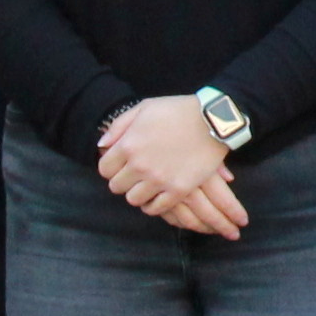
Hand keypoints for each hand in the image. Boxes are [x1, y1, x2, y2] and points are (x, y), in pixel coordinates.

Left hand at [97, 97, 249, 236]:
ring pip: (134, 200)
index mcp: (128, 145)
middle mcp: (140, 166)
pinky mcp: (178, 190)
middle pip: (116, 187)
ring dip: (138, 193)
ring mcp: (159, 180)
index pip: (104, 169)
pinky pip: (156, 208)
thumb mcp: (144, 107)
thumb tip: (102, 145)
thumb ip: (119, 126)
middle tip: (135, 175)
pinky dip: (154, 204)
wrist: (213, 120)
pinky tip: (158, 195)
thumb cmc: (177, 110)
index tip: (121, 165)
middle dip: (123, 180)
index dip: (111, 167)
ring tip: (147, 185)